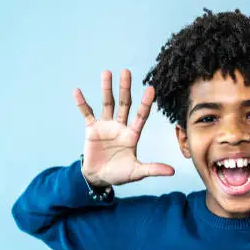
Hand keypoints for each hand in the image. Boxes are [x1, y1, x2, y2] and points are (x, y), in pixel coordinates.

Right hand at [74, 69, 174, 186]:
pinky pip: (87, 113)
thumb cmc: (119, 174)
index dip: (146, 103)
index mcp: (132, 134)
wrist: (98, 178)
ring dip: (106, 89)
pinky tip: (77, 91)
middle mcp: (120, 126)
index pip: (141, 115)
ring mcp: (106, 126)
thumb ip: (153, 169)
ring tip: (106, 72)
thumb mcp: (137, 172)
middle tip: (126, 71)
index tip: (151, 88)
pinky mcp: (92, 129)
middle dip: (125, 88)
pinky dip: (82, 103)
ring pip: (107, 104)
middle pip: (124, 104)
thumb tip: (172, 171)